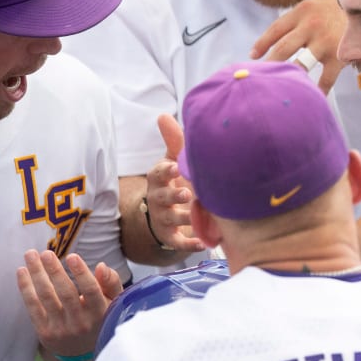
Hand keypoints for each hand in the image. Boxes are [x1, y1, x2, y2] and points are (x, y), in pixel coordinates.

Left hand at [16, 249, 123, 360]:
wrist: (82, 351)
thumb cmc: (99, 317)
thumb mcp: (114, 302)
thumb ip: (111, 282)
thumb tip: (100, 266)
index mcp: (100, 313)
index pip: (91, 291)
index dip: (81, 273)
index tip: (72, 256)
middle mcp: (81, 323)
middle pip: (66, 293)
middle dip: (54, 271)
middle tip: (46, 253)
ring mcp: (61, 329)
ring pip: (46, 297)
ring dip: (36, 274)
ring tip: (30, 255)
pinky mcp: (44, 332)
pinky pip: (33, 306)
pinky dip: (26, 288)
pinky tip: (22, 272)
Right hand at [144, 114, 204, 251]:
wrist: (164, 214)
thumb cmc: (173, 181)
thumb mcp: (172, 161)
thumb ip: (173, 142)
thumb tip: (163, 115)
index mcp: (159, 179)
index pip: (157, 173)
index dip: (165, 170)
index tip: (174, 166)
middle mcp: (158, 199)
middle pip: (162, 197)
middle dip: (174, 196)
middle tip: (188, 194)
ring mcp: (163, 218)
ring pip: (172, 219)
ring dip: (184, 218)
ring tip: (198, 216)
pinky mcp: (169, 237)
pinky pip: (177, 242)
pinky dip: (189, 244)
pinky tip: (203, 244)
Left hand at [249, 0, 347, 94]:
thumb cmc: (330, 11)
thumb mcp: (311, 8)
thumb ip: (293, 23)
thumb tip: (269, 46)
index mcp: (301, 12)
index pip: (275, 30)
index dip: (261, 44)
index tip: (252, 57)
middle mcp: (311, 26)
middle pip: (283, 48)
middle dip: (269, 64)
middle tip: (258, 77)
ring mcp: (325, 42)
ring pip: (301, 64)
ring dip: (290, 77)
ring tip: (280, 88)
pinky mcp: (339, 56)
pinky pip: (326, 78)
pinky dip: (319, 90)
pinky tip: (313, 98)